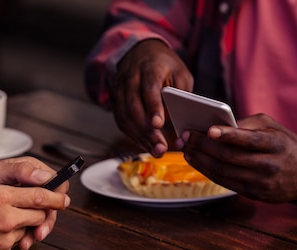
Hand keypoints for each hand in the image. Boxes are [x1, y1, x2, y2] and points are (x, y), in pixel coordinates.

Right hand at [0, 171, 68, 249]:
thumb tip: (10, 185)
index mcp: (0, 198)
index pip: (41, 196)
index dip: (56, 197)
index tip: (64, 198)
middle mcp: (7, 220)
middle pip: (39, 215)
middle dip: (40, 211)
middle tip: (32, 208)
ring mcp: (5, 241)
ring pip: (25, 231)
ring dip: (18, 226)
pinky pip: (11, 246)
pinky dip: (5, 240)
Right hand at [113, 39, 192, 156]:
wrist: (139, 53)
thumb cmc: (164, 66)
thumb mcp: (180, 73)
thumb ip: (181, 93)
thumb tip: (179, 119)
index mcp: (149, 68)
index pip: (149, 89)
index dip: (153, 107)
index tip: (159, 124)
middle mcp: (130, 79)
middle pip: (134, 108)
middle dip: (147, 131)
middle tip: (160, 148)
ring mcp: (120, 90)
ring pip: (125, 117)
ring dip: (140, 137)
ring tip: (156, 150)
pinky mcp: (115, 101)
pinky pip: (121, 121)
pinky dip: (133, 135)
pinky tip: (145, 144)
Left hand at [181, 114, 296, 202]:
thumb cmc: (285, 145)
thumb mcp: (274, 127)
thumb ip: (247, 124)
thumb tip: (217, 125)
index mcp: (275, 144)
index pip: (248, 140)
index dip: (227, 135)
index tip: (208, 130)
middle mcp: (268, 165)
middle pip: (229, 156)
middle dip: (203, 146)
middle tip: (185, 136)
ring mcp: (259, 182)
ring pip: (222, 170)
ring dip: (200, 159)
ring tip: (186, 148)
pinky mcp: (252, 193)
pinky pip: (224, 182)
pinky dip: (206, 170)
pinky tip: (196, 161)